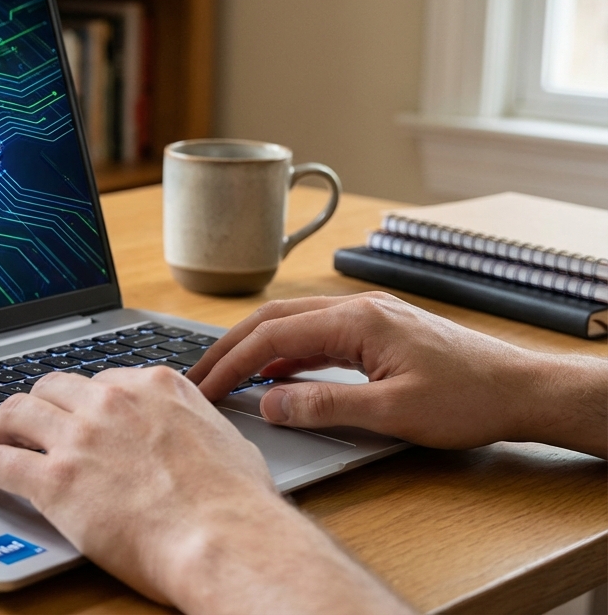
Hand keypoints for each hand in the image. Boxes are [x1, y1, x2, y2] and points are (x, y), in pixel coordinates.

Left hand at [0, 367, 412, 612]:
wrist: (226, 538)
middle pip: (52, 387)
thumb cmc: (237, 504)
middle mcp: (111, 401)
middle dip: (37, 404)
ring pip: (17, 412)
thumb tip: (196, 431)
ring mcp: (80, 438)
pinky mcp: (55, 479)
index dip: (82, 400)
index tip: (74, 414)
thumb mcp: (227, 439)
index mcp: (153, 386)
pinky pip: (0, 463)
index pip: (101, 379)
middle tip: (26, 423)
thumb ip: (197, 423)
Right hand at [187, 292, 607, 456]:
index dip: (229, 362)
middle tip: (197, 376)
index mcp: (356, 320)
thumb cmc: (468, 400)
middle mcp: (358, 308)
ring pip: (293, 324)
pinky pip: (318, 334)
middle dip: (230, 347)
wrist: (523, 390)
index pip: (272, 335)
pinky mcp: (380, 331)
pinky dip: (287, 352)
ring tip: (224, 375)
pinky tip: (277, 374)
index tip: (201, 387)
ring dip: (256, 347)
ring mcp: (370, 317)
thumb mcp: (390, 412)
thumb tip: (268, 403)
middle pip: (273, 319)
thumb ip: (323, 405)